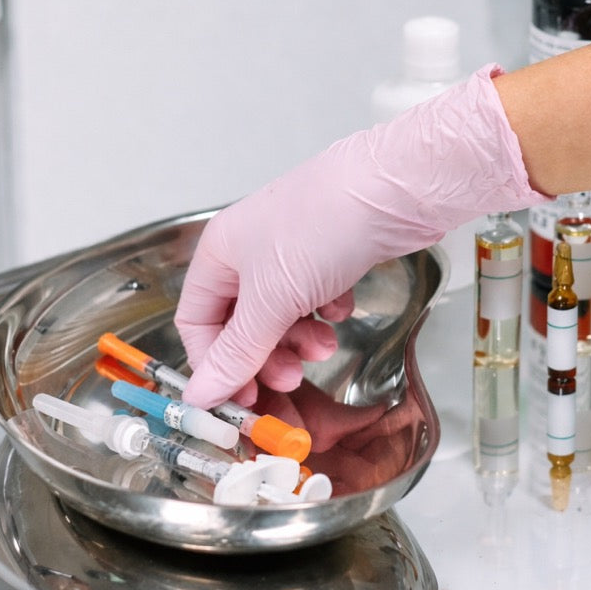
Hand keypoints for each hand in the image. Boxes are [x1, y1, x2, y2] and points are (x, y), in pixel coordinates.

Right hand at [175, 65, 543, 408]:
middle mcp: (251, 251)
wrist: (394, 190)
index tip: (240, 399)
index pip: (196, 322)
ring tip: (325, 344)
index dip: (214, 363)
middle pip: (242, 323)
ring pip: (283, 314)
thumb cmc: (323, 227)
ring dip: (300, 339)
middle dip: (265, 356)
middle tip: (291, 378)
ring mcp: (292, 251)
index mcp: (220, 254)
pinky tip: (342, 305)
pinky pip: (317, 298)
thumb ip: (236, 352)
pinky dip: (327, 311)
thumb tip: (202, 394)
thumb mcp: (271, 301)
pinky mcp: (329, 254)